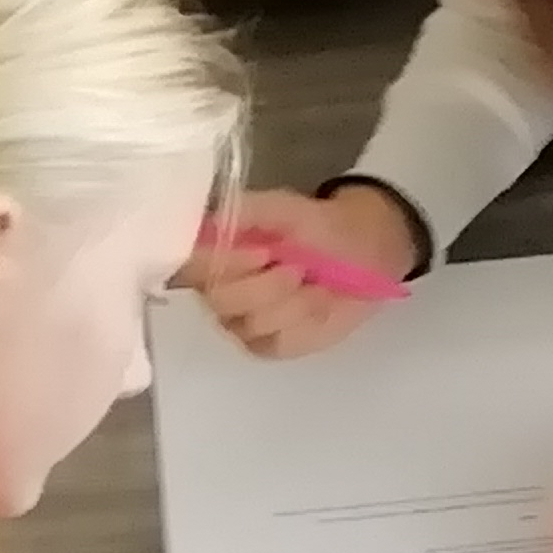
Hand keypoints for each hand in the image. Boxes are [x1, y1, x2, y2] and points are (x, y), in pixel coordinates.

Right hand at [187, 185, 420, 359]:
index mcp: (213, 253)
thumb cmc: (318, 227)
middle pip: (219, 301)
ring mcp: (242, 322)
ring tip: (313, 282)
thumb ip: (245, 211)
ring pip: (250, 324)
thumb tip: (207, 226)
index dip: (225, 264)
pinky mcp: (269, 346)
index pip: (190, 267)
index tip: (265, 252)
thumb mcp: (284, 207)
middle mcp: (218, 290)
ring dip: (291, 302)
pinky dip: (302, 321)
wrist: (363, 254)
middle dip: (265, 285)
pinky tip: (318, 302)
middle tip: (299, 268)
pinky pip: (274, 343)